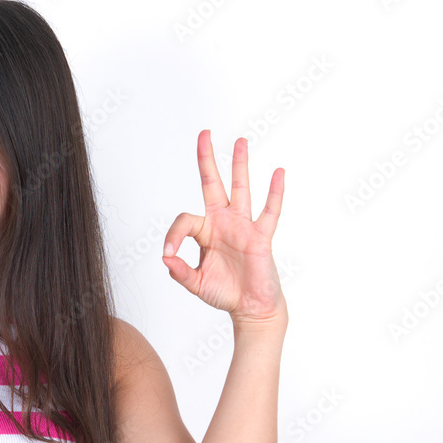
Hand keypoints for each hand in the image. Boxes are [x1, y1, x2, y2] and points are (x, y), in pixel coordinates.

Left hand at [162, 130, 285, 325]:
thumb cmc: (224, 293)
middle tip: (204, 134)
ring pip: (241, 189)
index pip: (185, 220)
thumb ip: (179, 271)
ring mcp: (243, 227)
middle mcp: (223, 223)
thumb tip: (165, 257)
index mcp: (205, 232)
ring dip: (239, 165)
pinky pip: (270, 211)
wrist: (250, 308)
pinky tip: (278, 172)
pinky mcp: (261, 237)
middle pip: (213, 184)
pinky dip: (274, 193)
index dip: (173, 234)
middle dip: (207, 160)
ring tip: (240, 141)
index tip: (168, 252)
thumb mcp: (195, 283)